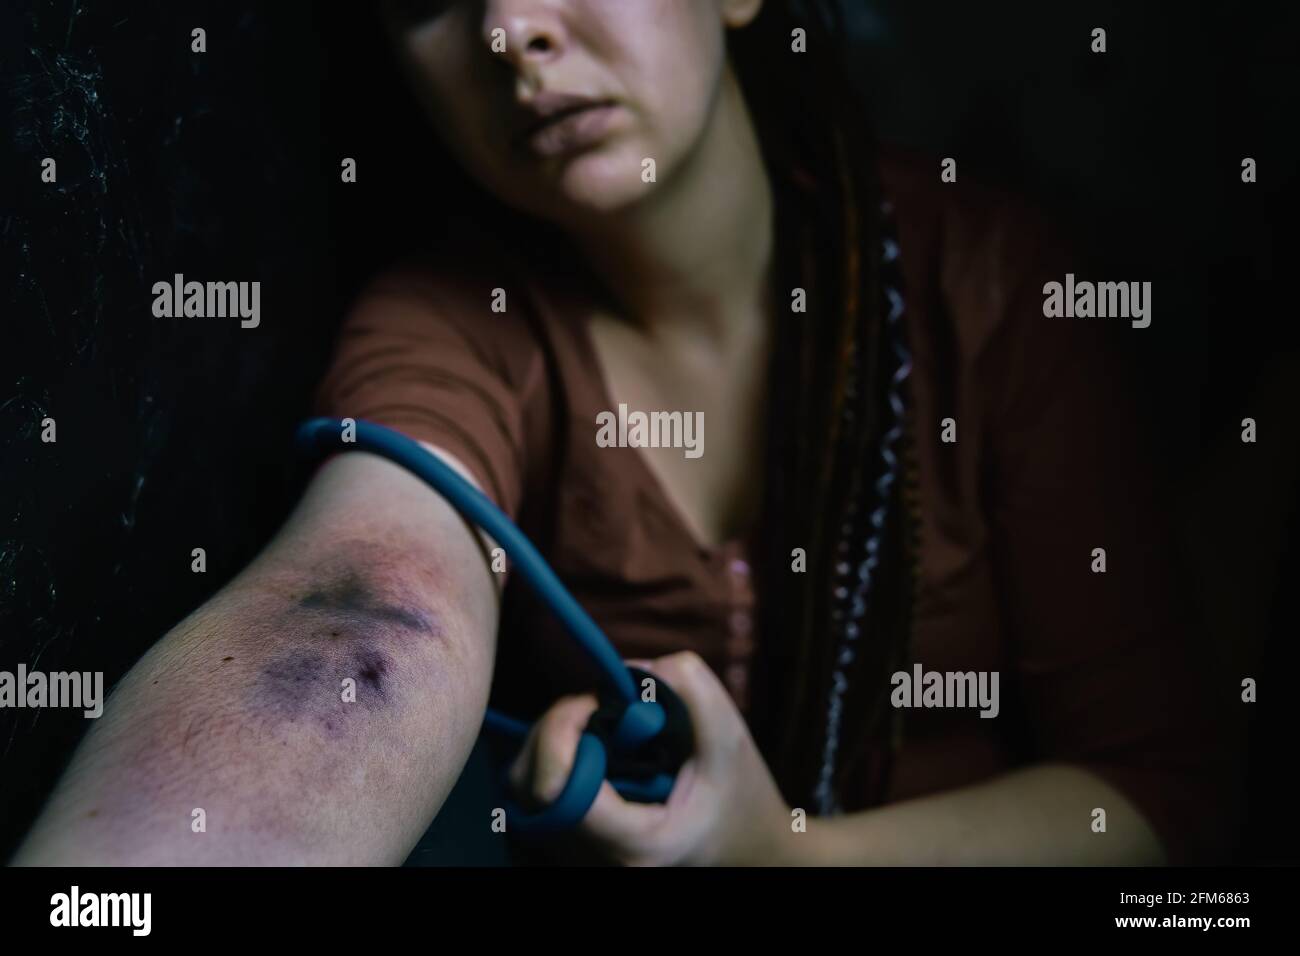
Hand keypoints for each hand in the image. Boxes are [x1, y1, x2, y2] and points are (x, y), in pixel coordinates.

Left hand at [508, 651, 794, 865]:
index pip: (558, 790)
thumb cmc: (743, 798)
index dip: (561, 732)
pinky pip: (535, 798)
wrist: (750, 848)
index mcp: (635, 844)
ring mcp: (580, 859)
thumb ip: (690, 691)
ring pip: (524, 792)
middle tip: (592, 705)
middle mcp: (597, 861)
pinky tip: (590, 749)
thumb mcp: (731, 738)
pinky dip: (551, 762)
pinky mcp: (573, 847)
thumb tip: (628, 669)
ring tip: (594, 725)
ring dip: (549, 743)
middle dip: (552, 731)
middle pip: (528, 787)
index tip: (594, 701)